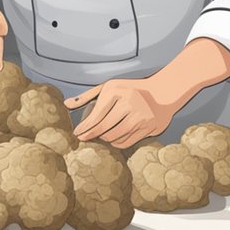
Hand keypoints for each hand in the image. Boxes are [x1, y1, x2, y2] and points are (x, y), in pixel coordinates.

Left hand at [64, 77, 183, 148]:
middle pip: (104, 128)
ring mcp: (140, 116)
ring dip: (105, 138)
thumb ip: (88, 96)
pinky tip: (114, 138)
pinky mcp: (148, 128)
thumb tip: (66, 104)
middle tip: (85, 138)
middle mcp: (129, 102)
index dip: (85, 127)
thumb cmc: (131, 90)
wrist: (162, 93)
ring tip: (101, 135)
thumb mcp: (110, 87)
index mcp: (117, 90)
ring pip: (114, 137)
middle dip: (92, 135)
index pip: (96, 115)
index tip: (77, 134)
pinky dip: (117, 142)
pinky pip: (126, 142)